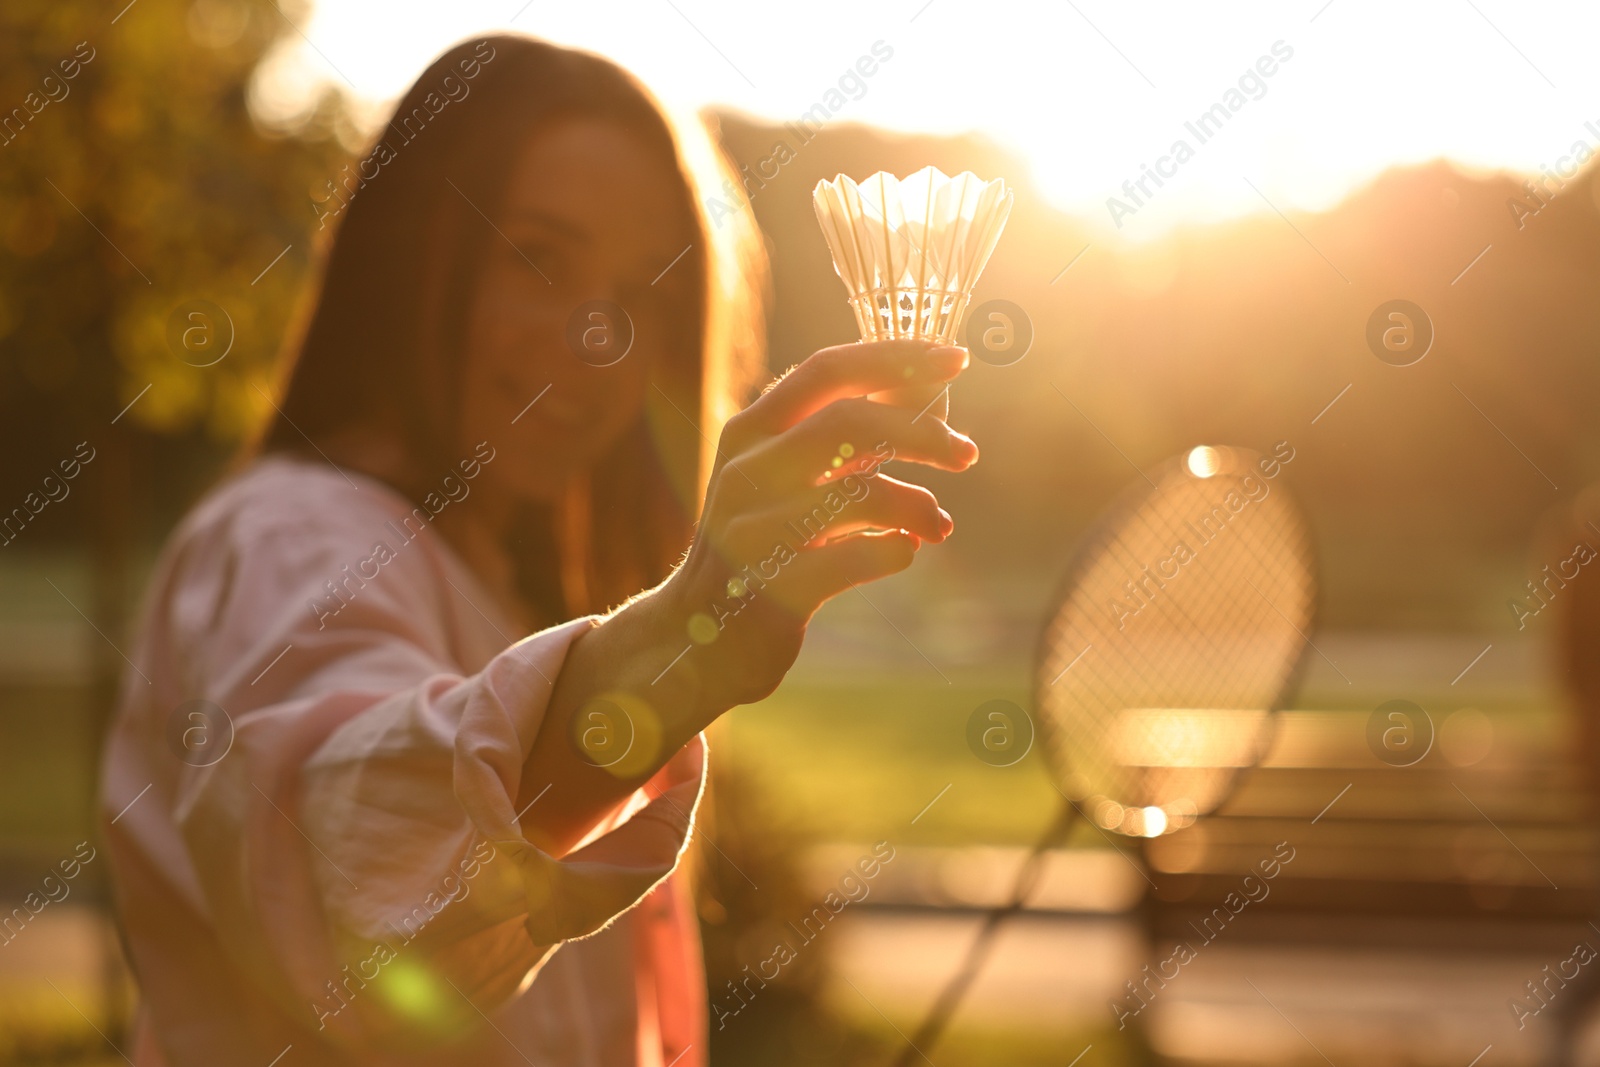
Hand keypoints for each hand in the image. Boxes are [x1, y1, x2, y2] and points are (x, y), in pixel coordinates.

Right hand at [666, 339, 977, 712]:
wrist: (701, 637)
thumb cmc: (766, 544)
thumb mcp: (796, 480)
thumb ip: (854, 437)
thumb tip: (933, 394)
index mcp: (751, 431)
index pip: (826, 372)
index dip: (894, 359)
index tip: (955, 359)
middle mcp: (745, 471)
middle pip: (849, 422)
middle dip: (921, 433)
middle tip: (967, 453)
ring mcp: (753, 530)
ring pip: (859, 494)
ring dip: (916, 504)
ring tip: (938, 524)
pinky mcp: (772, 588)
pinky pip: (857, 559)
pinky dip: (894, 551)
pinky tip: (902, 552)